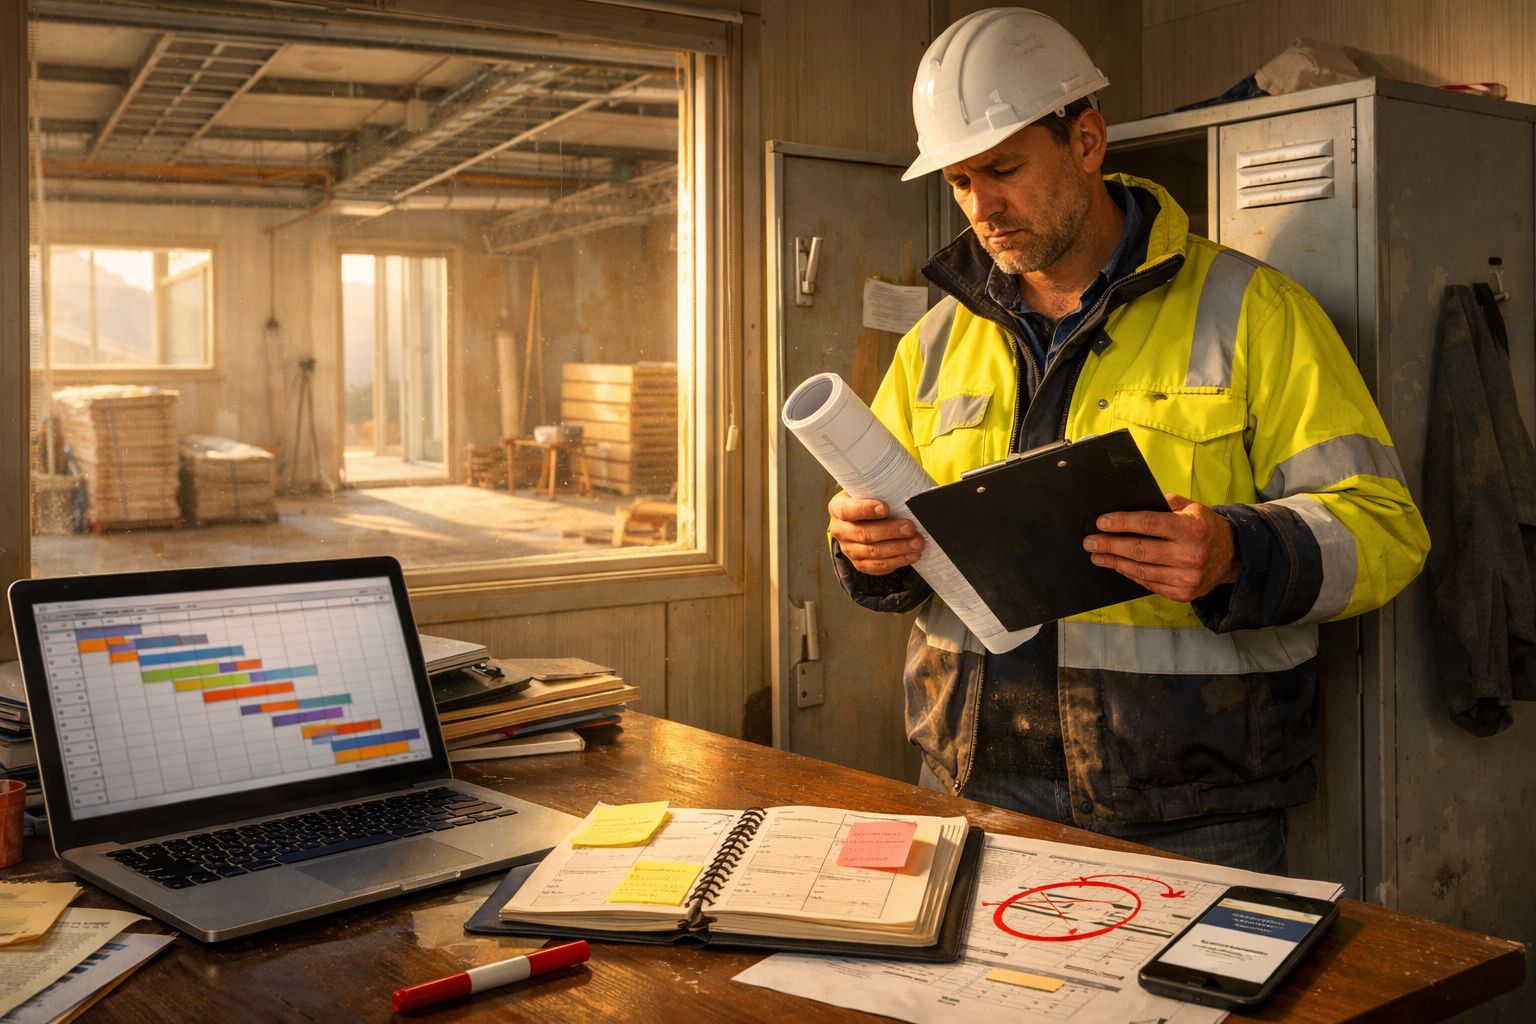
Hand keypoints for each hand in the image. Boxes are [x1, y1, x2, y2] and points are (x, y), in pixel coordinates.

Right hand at [828, 493, 923, 575]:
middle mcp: (840, 530)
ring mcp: (849, 549)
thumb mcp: (868, 491)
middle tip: (910, 528)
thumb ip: (881, 491)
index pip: (847, 510)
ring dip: (898, 548)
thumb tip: (908, 491)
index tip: (886, 508)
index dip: (865, 510)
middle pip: (863, 534)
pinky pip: (877, 566)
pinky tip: (911, 556)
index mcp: (838, 508)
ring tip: (916, 543)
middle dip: (890, 531)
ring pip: (872, 552)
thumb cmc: (870, 500)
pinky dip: (897, 561)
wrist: (863, 519)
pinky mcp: (859, 563)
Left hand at [1082, 493, 1238, 602]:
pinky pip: (1148, 583)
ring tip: (1097, 555)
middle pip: (1140, 550)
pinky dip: (1130, 574)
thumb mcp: (1190, 507)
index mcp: (1192, 528)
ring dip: (1115, 562)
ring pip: (1141, 570)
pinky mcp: (1183, 594)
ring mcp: (1187, 577)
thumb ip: (1163, 505)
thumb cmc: (1203, 526)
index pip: (1149, 524)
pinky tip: (1118, 566)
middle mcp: (1190, 554)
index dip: (1122, 523)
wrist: (1231, 555)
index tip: (1101, 522)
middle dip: (1110, 545)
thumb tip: (1127, 507)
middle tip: (1090, 541)